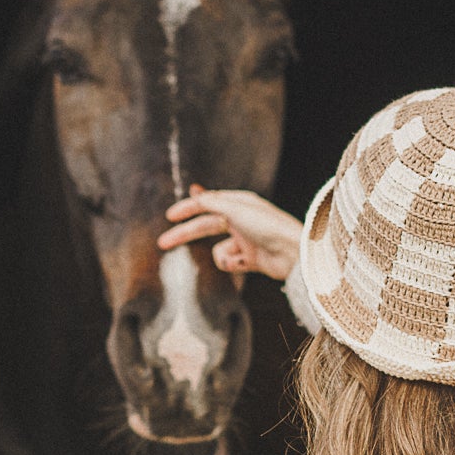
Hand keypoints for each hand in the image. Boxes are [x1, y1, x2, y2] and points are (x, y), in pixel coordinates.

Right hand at [157, 185, 302, 282]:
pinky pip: (228, 263)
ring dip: (224, 255)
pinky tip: (246, 263)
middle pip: (205, 227)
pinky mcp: (247, 260)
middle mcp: (240, 221)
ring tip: (238, 256)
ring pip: (217, 250)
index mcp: (238, 204)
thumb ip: (212, 202)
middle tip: (163, 244)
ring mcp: (243, 241)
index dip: (187, 209)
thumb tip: (194, 190)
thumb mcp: (236, 209)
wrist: (292, 253)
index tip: (169, 217)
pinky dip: (233, 264)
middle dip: (185, 235)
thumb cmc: (268, 226)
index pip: (206, 204)